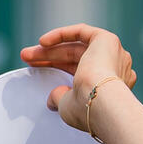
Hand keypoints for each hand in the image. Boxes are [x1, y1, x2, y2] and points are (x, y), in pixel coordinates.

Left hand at [20, 24, 136, 134]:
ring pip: (76, 47)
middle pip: (75, 59)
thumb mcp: (68, 107)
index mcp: (108, 88)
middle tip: (29, 60)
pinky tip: (43, 42)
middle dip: (49, 59)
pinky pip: (81, 32)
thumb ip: (61, 99)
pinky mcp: (107, 40)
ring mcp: (112, 54)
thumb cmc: (89, 111)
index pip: (79, 75)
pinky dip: (62, 34)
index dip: (56, 72)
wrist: (102, 103)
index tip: (38, 73)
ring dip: (51, 49)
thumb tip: (52, 100)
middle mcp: (114, 69)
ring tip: (28, 54)